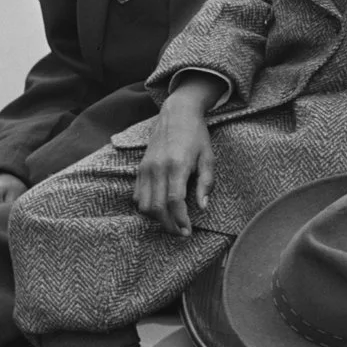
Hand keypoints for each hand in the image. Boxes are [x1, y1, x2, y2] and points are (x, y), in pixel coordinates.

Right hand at [135, 77, 222, 235]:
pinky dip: (146, 208)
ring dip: (156, 219)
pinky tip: (160, 209)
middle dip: (168, 225)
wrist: (176, 113)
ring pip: (143, 205)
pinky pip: (137, 196)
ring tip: (172, 223)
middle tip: (181, 233)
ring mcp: (145, 168)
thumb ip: (206, 183)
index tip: (188, 231)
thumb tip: (202, 207)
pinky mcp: (140, 168)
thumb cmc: (197, 135)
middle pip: (156, 207)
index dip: (180, 220)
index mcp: (176, 165)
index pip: (174, 201)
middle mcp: (157, 168)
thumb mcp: (209, 157)